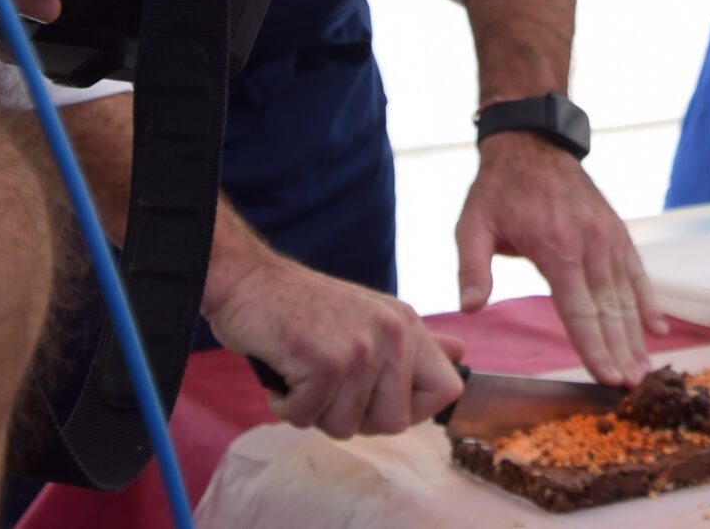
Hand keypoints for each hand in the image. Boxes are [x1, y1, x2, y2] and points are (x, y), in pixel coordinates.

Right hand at [205, 251, 464, 438]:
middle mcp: (394, 334)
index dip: (413, 410)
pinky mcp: (326, 363)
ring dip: (314, 410)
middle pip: (396, 423)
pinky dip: (286, 405)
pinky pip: (308, 418)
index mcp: (408, 325)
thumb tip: (460, 354)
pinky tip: (283, 369)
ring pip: (347, 427)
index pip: (448, 390)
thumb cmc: (303, 309)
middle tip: (328, 383)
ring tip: (303, 370)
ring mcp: (362, 348)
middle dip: (355, 417)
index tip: (378, 398)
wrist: (249, 282)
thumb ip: (414, 343)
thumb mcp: (370, 317)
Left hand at [457, 134, 666, 385]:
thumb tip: (470, 308)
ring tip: (644, 370)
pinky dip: (649, 301)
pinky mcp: (617, 231)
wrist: (532, 143)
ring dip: (636, 335)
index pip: (579, 309)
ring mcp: (609, 236)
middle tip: (630, 387)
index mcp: (556, 247)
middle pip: (609, 309)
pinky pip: (636, 272)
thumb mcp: (473, 224)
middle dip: (620, 351)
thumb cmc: (498, 190)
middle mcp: (590, 244)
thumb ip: (471, 268)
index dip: (594, 347)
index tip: (606, 378)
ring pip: (627, 295)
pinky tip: (658, 329)